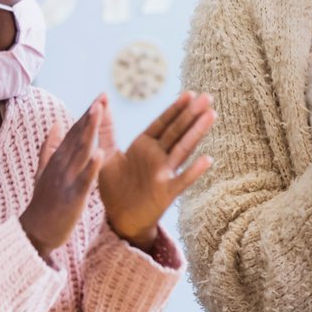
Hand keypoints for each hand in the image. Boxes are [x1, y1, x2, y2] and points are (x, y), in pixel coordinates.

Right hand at [20, 99, 104, 260]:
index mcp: (57, 160)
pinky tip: (101, 153)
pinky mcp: (72, 198)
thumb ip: (49, 149)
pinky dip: (91, 167)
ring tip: (99, 112)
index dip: (87, 115)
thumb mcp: (44, 172)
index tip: (100, 97)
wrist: (34, 233)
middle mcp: (60, 166)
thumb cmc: (43, 203)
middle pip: (77, 137)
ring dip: (89, 132)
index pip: (74, 132)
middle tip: (102, 97)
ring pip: (80, 152)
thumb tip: (55, 125)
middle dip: (90, 116)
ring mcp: (65, 181)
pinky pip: (84, 180)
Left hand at [97, 92, 215, 250]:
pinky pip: (182, 181)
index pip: (163, 123)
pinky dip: (194, 171)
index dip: (176, 108)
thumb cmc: (114, 187)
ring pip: (183, 149)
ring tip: (211, 116)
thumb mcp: (107, 155)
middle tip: (208, 97)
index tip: (190, 93)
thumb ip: (106, 129)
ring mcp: (164, 174)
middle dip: (191, 114)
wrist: (120, 219)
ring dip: (197, 133)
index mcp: (144, 146)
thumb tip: (100, 101)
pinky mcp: (167, 193)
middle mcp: (157, 157)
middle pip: (177, 132)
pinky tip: (207, 159)